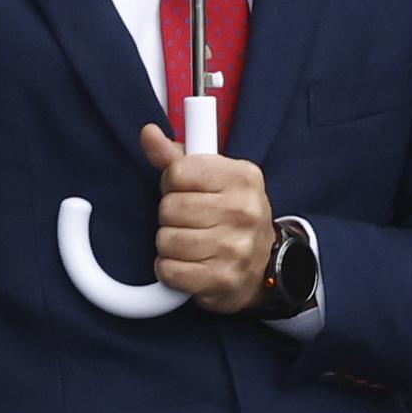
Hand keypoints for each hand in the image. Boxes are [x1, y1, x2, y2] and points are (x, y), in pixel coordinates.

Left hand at [141, 125, 274, 314]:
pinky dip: (170, 269)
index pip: (177, 173)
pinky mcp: (222, 279)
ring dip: (169, 245)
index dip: (172, 184)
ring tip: (191, 243)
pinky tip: (189, 264)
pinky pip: (169, 270)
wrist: (263, 265)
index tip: (186, 192)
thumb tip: (148, 133)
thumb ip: (176, 157)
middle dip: (171, 216)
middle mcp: (244, 211)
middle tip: (190, 222)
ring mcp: (236, 247)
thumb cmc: (231, 215)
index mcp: (243, 177)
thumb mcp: (213, 179)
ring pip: (166, 240)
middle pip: (169, 207)